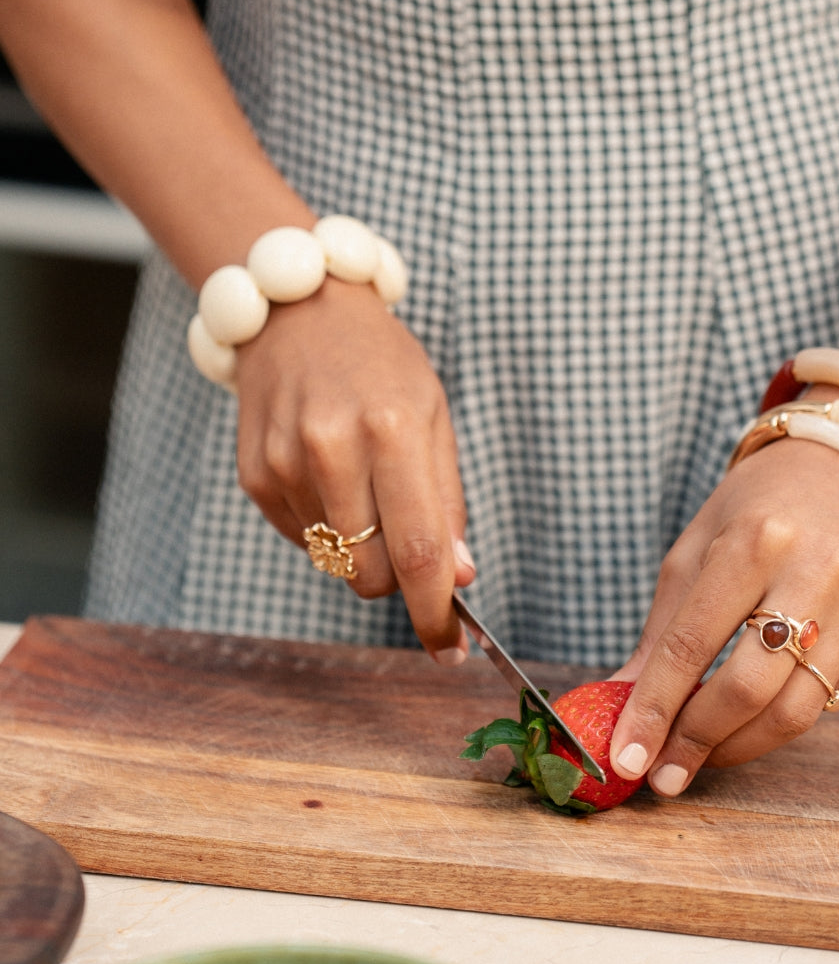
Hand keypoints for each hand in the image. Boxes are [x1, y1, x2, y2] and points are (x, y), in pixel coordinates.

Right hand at [234, 278, 472, 661]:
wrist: (299, 315)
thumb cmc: (382, 365)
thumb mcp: (434, 417)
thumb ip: (447, 501)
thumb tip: (458, 576)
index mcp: (390, 429)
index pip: (418, 549)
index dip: (436, 610)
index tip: (452, 648)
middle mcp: (330, 447)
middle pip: (374, 572)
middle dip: (403, 579)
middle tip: (415, 543)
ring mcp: (284, 464)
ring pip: (338, 564)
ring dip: (365, 552)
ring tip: (368, 488)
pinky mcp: (255, 476)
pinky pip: (305, 542)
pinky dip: (330, 530)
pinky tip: (333, 479)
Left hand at [608, 437, 838, 795]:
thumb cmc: (759, 505)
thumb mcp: (697, 547)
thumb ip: (664, 630)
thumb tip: (623, 700)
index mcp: (754, 540)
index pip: (692, 645)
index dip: (654, 711)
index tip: (625, 756)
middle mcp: (814, 570)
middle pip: (749, 689)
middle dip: (696, 742)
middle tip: (664, 774)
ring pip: (796, 710)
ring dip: (738, 746)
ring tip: (701, 754)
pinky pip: (825, 694)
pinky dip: (778, 717)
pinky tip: (748, 718)